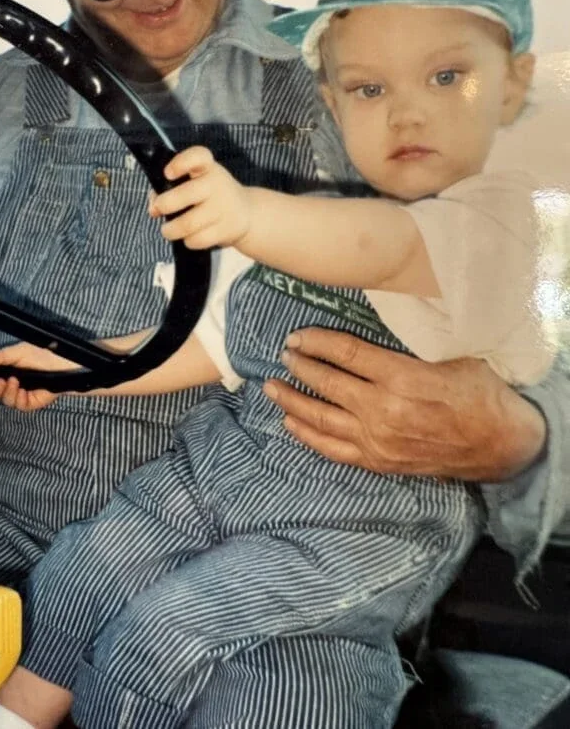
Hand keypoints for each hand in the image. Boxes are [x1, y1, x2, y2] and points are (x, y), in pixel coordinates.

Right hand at [0, 342, 79, 410]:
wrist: (61, 364)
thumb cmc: (42, 355)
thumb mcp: (19, 351)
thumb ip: (1, 356)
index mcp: (9, 371)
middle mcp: (14, 384)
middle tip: (0, 380)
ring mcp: (23, 394)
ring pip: (6, 400)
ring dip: (7, 392)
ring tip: (14, 381)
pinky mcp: (32, 402)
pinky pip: (19, 405)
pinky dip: (18, 399)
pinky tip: (23, 391)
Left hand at [150, 146, 251, 248]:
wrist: (245, 211)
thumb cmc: (207, 194)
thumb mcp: (193, 181)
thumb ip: (167, 188)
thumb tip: (153, 208)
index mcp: (206, 167)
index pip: (198, 156)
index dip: (181, 163)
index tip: (168, 173)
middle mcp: (216, 184)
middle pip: (187, 194)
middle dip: (164, 204)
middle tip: (158, 209)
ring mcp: (222, 207)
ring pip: (188, 224)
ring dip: (170, 230)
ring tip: (168, 230)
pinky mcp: (226, 229)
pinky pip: (198, 240)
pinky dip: (188, 241)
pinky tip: (189, 236)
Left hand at [266, 327, 546, 481]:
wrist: (501, 444)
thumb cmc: (479, 392)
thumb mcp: (452, 354)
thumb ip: (414, 341)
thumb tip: (387, 310)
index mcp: (402, 378)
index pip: (346, 353)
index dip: (317, 342)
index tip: (298, 335)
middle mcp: (384, 411)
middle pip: (327, 384)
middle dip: (300, 367)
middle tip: (283, 355)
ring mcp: (379, 440)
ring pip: (322, 419)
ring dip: (293, 402)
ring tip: (272, 387)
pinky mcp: (380, 462)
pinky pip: (333, 450)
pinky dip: (309, 437)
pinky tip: (291, 424)